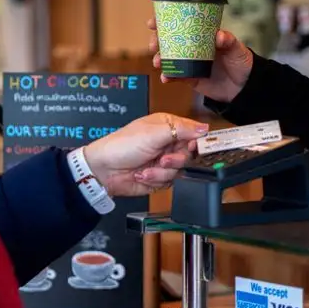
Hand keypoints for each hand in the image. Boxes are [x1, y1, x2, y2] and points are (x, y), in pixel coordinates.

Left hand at [83, 113, 208, 197]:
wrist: (104, 170)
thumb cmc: (121, 145)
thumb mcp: (153, 133)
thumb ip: (181, 129)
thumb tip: (204, 128)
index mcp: (167, 126)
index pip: (193, 132)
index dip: (197, 141)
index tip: (195, 148)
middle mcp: (168, 142)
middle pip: (189, 154)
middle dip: (175, 159)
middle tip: (162, 159)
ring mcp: (163, 160)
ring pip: (180, 170)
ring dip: (162, 171)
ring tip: (147, 167)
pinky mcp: (160, 177)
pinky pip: (170, 181)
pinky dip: (156, 179)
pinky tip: (142, 174)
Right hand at [146, 17, 253, 103]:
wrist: (245, 88)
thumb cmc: (242, 63)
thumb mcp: (237, 49)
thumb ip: (228, 42)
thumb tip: (219, 36)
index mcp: (202, 35)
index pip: (181, 24)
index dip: (165, 21)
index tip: (153, 22)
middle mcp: (193, 47)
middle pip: (169, 40)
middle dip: (157, 41)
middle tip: (154, 45)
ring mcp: (189, 62)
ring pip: (168, 58)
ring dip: (159, 59)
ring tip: (158, 62)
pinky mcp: (190, 78)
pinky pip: (175, 76)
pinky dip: (168, 76)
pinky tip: (165, 78)